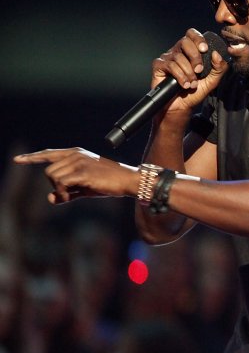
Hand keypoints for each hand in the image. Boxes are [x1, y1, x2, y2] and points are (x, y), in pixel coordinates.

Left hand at [13, 148, 134, 204]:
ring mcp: (79, 162)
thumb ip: (66, 192)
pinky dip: (62, 193)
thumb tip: (50, 199)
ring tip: (75, 193)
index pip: (49, 154)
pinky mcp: (82, 172)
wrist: (128, 181)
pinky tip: (72, 195)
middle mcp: (75, 155)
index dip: (32, 157)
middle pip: (48, 171)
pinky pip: (60, 184)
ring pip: (52, 177)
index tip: (17, 159)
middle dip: (55, 185)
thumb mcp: (84, 188)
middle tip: (71, 192)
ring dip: (59, 190)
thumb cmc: (108, 183)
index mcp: (76, 154)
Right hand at [152, 28, 228, 113]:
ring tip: (192, 84)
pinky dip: (180, 76)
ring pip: (179, 57)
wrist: (181, 106)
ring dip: (188, 72)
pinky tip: (184, 85)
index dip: (198, 39)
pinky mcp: (158, 66)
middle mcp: (178, 51)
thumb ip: (219, 68)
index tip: (205, 50)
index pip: (192, 34)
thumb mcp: (212, 80)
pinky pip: (170, 65)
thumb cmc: (195, 91)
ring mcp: (167, 57)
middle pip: (185, 41)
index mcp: (190, 50)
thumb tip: (216, 54)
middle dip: (195, 57)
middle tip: (199, 71)